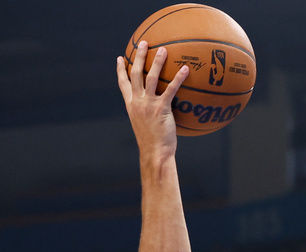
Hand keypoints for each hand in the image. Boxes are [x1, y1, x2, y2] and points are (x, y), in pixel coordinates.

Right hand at [116, 42, 188, 158]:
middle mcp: (137, 102)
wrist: (154, 153)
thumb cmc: (153, 144)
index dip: (120, 70)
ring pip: (150, 77)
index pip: (123, 84)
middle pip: (135, 73)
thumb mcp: (146, 127)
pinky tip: (185, 69)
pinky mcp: (161, 109)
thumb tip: (158, 112)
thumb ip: (148, 115)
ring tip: (164, 49)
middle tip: (143, 43)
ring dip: (157, 62)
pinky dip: (178, 78)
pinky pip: (171, 89)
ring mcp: (148, 104)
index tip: (119, 58)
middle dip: (138, 56)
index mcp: (131, 105)